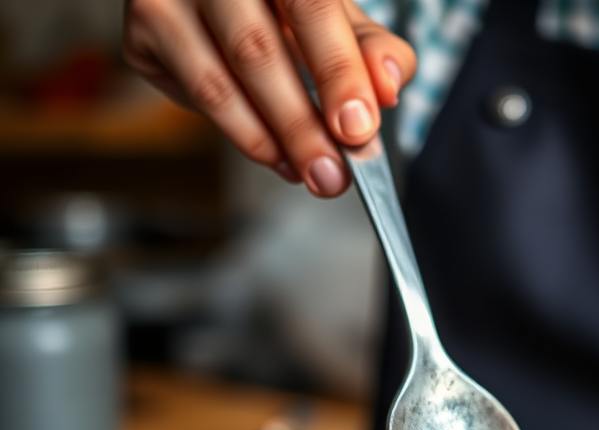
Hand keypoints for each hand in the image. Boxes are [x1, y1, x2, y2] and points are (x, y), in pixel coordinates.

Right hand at [123, 0, 415, 196]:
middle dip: (302, 126)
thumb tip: (389, 86)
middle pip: (257, 50)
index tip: (358, 129)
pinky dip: (243, 134)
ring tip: (310, 173)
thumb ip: (370, 50)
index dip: (337, 71)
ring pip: (220, 82)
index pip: (311, 6)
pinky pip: (196, 94)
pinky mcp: (142, 28)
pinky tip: (277, 156)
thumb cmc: (287, 4)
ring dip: (271, 141)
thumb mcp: (337, 16)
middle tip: (334, 176)